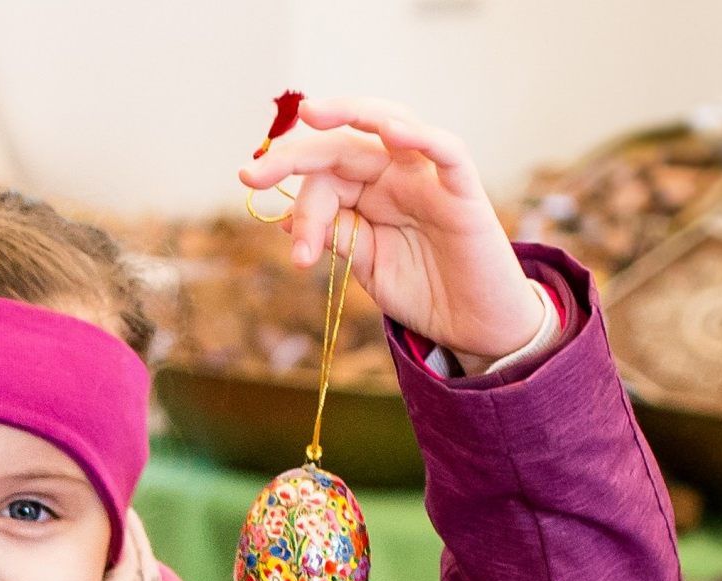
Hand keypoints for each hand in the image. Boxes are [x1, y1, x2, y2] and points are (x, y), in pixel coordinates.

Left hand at [240, 97, 548, 365]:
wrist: (470, 325)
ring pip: (393, 127)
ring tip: (312, 113)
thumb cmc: (422, 290)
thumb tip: (287, 219)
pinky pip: (448, 152)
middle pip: (345, 145)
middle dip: (296, 155)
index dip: (300, 204)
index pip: (324, 178)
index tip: (294, 255)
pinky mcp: (465, 191)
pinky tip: (390, 132)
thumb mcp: (366, 265)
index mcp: (369, 193)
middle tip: (251, 175)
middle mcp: (397, 176)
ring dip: (353, 114)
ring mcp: (430, 178)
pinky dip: (423, 138)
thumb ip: (339, 236)